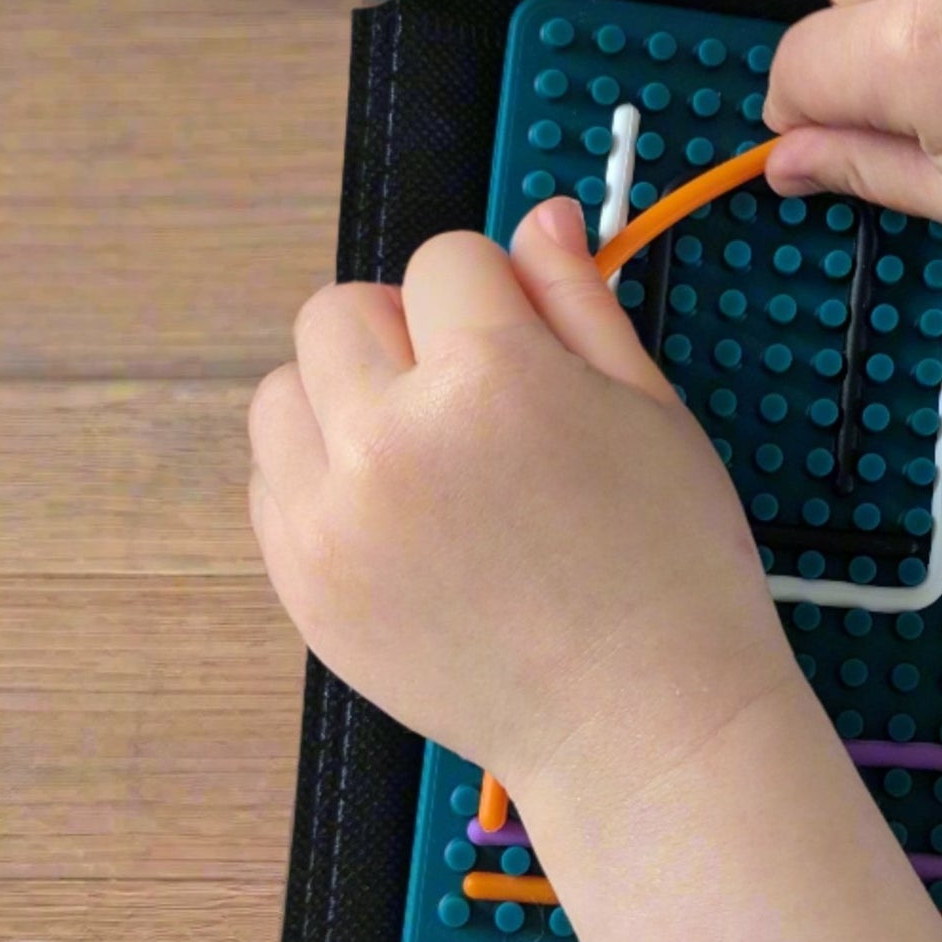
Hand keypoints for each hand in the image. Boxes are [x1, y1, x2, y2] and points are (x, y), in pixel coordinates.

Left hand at [247, 199, 800, 795]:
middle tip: (471, 404)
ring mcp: (334, 519)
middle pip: (340, 311)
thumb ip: (579, 302)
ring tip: (424, 461)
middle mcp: (393, 439)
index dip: (493, 296)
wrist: (643, 723)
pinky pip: (269, 483)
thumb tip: (537, 218)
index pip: (444, 262)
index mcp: (494, 379)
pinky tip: (400, 519)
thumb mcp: (652, 411)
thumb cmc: (671, 570)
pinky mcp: (305, 585)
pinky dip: (320, 481)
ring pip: (284, 392)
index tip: (525, 348)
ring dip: (344, 401)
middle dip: (403, 334)